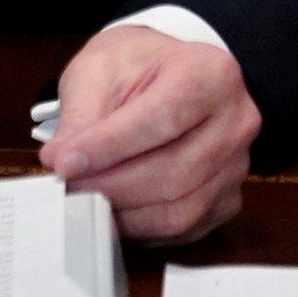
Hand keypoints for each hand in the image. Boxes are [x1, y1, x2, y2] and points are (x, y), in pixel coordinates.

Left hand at [37, 25, 260, 244]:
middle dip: (111, 186)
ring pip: (180, 210)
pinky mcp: (227, 200)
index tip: (64, 163)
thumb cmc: (137, 67)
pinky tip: (113, 209)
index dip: (108, 147)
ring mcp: (237, 165)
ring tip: (85, 198)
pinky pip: (184, 229)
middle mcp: (236, 121)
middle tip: (67, 186)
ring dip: (123, 213)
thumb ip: (82, 114)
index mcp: (211, 74)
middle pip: (174, 172)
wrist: (169, 75)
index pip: (161, 119)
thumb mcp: (101, 68)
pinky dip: (141, 227)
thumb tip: (60, 161)